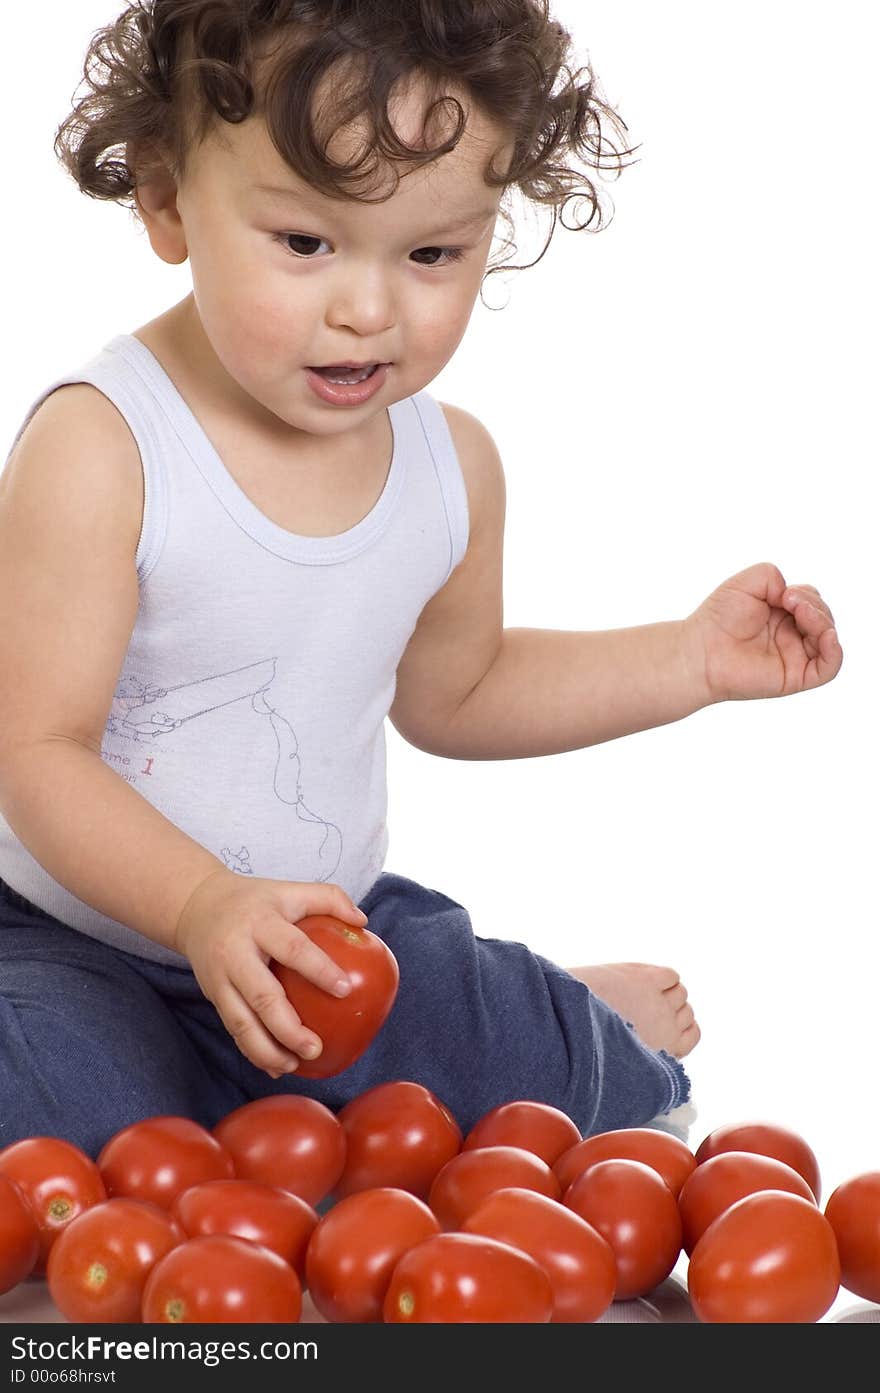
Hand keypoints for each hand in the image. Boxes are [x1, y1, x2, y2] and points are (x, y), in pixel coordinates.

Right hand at [174, 869, 366, 1076]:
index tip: (344, 989)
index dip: (319, 969)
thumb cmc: (254, 900)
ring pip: (241, 1022)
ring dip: (267, 1050)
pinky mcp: (213, 996)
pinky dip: (252, 1051)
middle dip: (288, 1028)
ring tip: (294, 1066)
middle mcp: (237, 953)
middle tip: (316, 1048)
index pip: (292, 948)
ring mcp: (221, 978)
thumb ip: (328, 898)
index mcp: (261, 924)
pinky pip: (233, 1029)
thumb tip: (362, 920)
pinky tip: (274, 1066)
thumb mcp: (289, 889)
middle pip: (262, 996)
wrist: (195, 906)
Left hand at [684, 562, 842, 703]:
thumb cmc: (718, 618)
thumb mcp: (748, 581)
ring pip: (828, 639)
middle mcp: (790, 636)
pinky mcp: (795, 677)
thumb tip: (793, 596)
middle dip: (814, 605)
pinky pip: (829, 668)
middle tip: (789, 601)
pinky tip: (826, 635)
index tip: (783, 593)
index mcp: (781, 616)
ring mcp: (794, 657)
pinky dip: (834, 650)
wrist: (701, 649)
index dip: (805, 594)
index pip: (811, 602)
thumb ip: (774, 576)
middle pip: (823, 617)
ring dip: (822, 620)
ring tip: (800, 612)